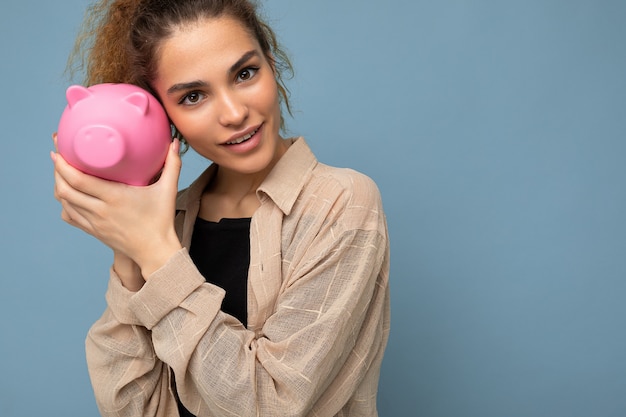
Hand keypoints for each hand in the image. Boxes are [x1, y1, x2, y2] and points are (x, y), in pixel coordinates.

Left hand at [51, 138, 183, 277]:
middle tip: (58, 157)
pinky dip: (65, 203)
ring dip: (59, 186)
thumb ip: (172, 165)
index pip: (79, 180)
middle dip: (57, 172)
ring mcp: (95, 223)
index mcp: (115, 197)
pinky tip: (68, 194)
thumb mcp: (168, 191)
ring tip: (61, 173)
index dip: (63, 165)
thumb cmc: (162, 220)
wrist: (156, 251)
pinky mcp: (94, 231)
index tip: (58, 151)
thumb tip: (175, 143)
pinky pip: (70, 216)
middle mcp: (100, 210)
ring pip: (64, 203)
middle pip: (65, 190)